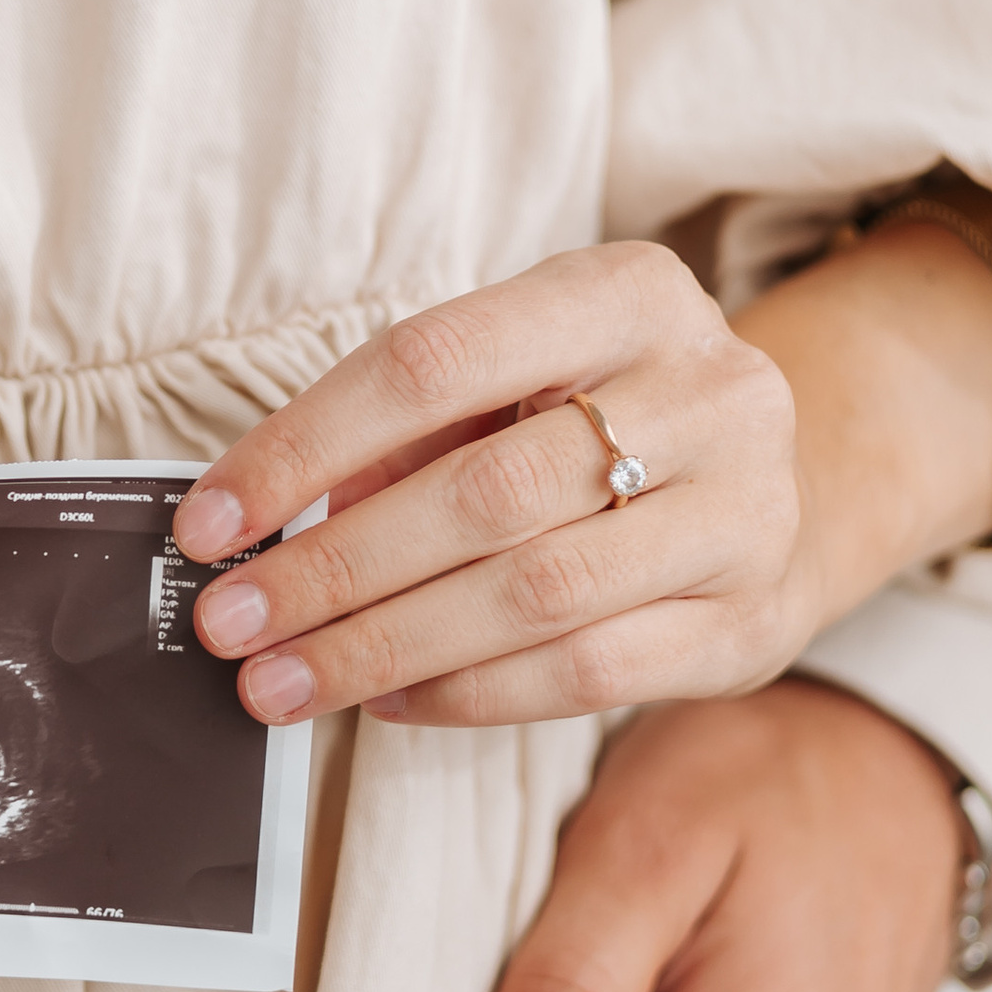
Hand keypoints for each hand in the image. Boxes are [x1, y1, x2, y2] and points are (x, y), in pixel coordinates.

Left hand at [173, 230, 991, 729]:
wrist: (783, 480)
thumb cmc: (602, 419)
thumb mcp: (519, 380)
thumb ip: (409, 432)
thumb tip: (261, 525)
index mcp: (627, 292)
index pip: (429, 361)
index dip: (302, 446)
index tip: (209, 521)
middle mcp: (707, 389)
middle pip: (480, 494)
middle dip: (333, 569)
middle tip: (230, 625)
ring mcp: (743, 510)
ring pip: (534, 595)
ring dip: (384, 647)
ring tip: (283, 682)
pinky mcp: (747, 621)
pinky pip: (586, 672)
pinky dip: (469, 693)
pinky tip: (388, 700)